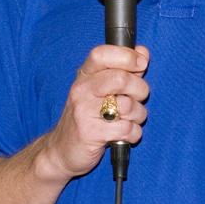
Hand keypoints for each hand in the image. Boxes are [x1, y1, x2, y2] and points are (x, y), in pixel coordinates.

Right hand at [41, 44, 149, 178]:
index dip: (126, 56)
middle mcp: (81, 90)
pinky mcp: (91, 133)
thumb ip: (123, 72)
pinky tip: (126, 135)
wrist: (61, 151)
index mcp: (84, 76)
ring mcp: (84, 111)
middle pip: (120, 79)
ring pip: (128, 105)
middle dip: (140, 89)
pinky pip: (127, 129)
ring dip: (139, 115)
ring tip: (131, 119)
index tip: (141, 63)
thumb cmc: (87, 118)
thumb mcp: (100, 91)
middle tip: (138, 98)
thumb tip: (143, 52)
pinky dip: (134, 133)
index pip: (102, 54)